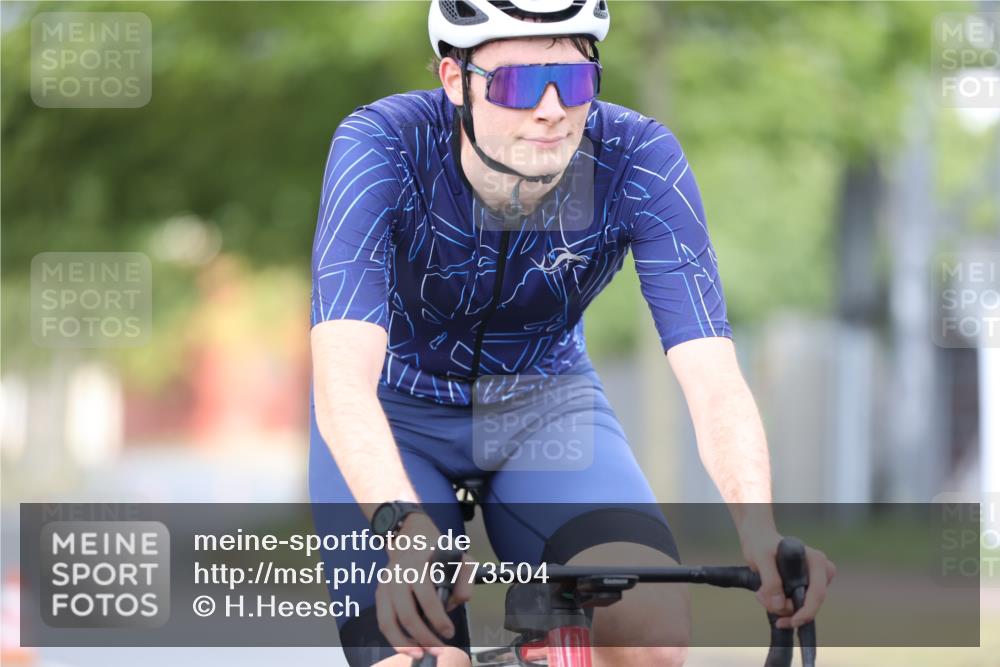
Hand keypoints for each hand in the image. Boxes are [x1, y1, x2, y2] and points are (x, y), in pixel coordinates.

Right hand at [375, 513, 472, 660]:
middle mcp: (397, 573)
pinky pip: (383, 622)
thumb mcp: (459, 558)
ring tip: (422, 653)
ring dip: (405, 644)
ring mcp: (385, 583)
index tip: (449, 631)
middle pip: (407, 614)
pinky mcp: (380, 593)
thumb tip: (458, 602)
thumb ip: (464, 580)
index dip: (437, 617)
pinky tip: (409, 646)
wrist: (411, 538)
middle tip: (439, 648)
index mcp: (418, 562)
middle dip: (424, 637)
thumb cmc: (437, 551)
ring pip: (389, 622)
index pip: (426, 594)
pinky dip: (394, 638)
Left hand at [742, 530, 835, 629]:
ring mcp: (814, 581)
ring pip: (800, 607)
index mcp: (817, 561)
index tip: (791, 621)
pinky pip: (795, 606)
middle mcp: (821, 572)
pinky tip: (765, 594)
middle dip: (785, 608)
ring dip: (778, 606)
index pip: (818, 593)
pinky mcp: (805, 588)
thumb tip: (780, 605)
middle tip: (761, 596)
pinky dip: (779, 605)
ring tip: (760, 592)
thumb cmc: (761, 544)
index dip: (806, 612)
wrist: (758, 540)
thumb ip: (771, 580)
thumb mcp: (761, 557)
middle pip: (809, 604)